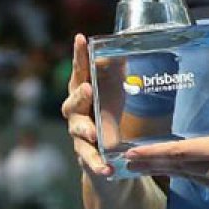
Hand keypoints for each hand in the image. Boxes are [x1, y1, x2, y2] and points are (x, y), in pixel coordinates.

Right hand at [62, 34, 112, 177]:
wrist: (110, 161)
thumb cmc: (113, 117)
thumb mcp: (118, 94)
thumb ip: (120, 73)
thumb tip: (135, 44)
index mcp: (85, 94)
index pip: (80, 72)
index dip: (79, 56)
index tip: (80, 38)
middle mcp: (77, 114)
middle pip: (73, 103)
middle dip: (79, 96)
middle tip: (87, 88)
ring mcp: (80, 137)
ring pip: (77, 132)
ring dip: (84, 131)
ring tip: (92, 133)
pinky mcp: (87, 158)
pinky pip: (90, 161)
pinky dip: (97, 165)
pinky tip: (107, 170)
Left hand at [125, 57, 208, 204]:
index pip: (180, 152)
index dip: (153, 153)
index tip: (131, 153)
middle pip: (176, 168)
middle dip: (151, 165)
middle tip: (125, 163)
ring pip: (189, 177)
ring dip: (168, 172)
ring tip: (146, 167)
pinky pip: (205, 184)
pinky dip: (193, 176)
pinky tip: (185, 171)